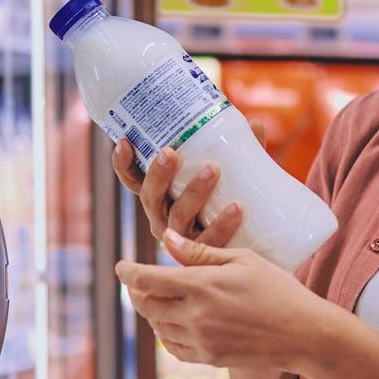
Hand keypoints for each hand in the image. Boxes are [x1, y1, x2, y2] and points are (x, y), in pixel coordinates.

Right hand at [111, 139, 244, 248]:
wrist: (252, 247)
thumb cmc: (231, 202)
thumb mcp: (229, 174)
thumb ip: (239, 152)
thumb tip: (255, 123)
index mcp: (161, 197)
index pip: (133, 180)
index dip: (123, 164)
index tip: (125, 142)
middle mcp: (163, 218)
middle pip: (149, 197)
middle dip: (157, 174)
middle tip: (170, 152)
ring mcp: (182, 239)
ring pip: (178, 217)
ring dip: (193, 192)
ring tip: (213, 170)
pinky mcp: (205, 255)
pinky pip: (210, 239)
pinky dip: (223, 223)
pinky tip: (236, 207)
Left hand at [116, 230, 335, 371]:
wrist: (304, 334)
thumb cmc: (279, 289)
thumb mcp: (243, 260)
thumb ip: (200, 252)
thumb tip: (165, 239)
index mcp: (201, 286)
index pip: (147, 280)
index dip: (127, 272)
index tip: (120, 266)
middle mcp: (195, 316)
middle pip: (145, 306)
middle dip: (135, 292)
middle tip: (137, 282)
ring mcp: (201, 340)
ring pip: (157, 327)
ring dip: (151, 312)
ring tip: (158, 299)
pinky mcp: (210, 357)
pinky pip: (174, 347)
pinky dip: (166, 334)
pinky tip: (173, 323)